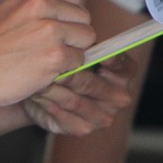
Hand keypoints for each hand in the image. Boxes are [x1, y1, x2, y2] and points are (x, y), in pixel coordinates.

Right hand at [0, 0, 95, 106]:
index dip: (69, 14)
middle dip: (73, 33)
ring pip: (86, 38)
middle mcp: (40, 3)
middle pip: (83, 16)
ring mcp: (50, 29)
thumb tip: (63, 10)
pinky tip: (43, 71)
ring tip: (47, 58)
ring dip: (72, 51)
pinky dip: (65, 69)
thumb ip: (32, 5)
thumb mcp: (4, 9)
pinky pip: (79, 60)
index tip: (59, 27)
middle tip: (52, 47)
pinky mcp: (55, 55)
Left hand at [21, 54, 135, 135]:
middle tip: (52, 67)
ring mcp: (100, 116)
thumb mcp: (71, 49)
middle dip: (71, 75)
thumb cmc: (59, 63)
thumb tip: (77, 35)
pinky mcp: (81, 128)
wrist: (38, 89)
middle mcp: (115, 98)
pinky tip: (36, 93)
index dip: (113, 62)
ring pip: (75, 100)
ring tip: (37, 78)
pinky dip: (47, 103)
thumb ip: (81, 44)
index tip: (98, 58)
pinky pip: (63, 116)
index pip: (125, 68)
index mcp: (120, 75)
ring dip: (54, 89)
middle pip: (95, 86)